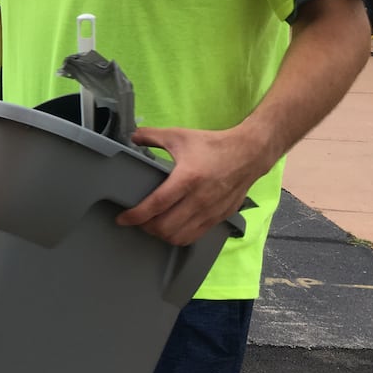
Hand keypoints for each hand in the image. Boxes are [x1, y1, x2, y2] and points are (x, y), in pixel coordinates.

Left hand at [115, 125, 268, 245]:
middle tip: (137, 220)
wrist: (250, 153)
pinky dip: (178, 236)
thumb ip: (152, 136)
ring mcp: (210, 211)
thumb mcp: (180, 136)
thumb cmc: (213, 145)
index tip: (122, 218)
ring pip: (179, 236)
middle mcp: (199, 199)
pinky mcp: (219, 218)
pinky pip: (194, 236)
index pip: (156, 205)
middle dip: (145, 227)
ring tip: (152, 225)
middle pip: (165, 227)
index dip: (135, 216)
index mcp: (187, 178)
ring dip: (160, 234)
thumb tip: (132, 136)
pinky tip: (171, 228)